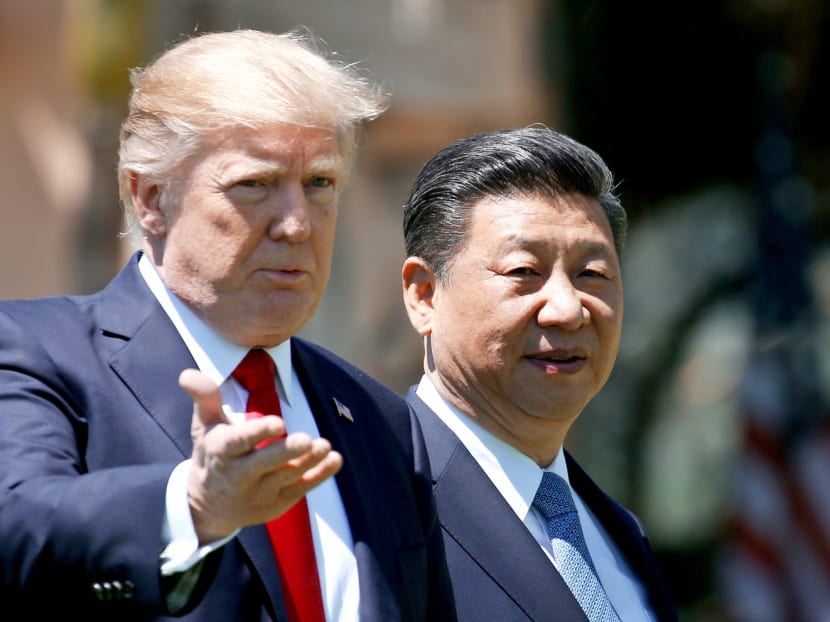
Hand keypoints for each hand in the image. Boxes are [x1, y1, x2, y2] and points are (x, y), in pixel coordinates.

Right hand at [178, 369, 342, 542]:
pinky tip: (335, 460)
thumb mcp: (203, 425)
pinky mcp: (276, 503)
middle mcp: (239, 475)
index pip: (239, 442)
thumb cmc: (211, 454)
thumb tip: (189, 374)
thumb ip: (204, 397)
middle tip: (306, 439)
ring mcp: (259, 492)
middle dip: (285, 452)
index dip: (258, 432)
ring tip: (325, 446)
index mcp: (221, 452)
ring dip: (308, 461)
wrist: (207, 506)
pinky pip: (300, 489)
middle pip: (265, 464)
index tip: (278, 422)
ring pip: (286, 477)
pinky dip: (319, 476)